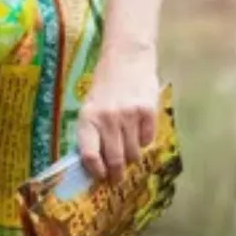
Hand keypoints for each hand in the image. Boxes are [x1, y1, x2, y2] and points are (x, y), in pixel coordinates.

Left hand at [77, 45, 160, 181]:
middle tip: (117, 178)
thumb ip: (92, 130)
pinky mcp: (148, 112)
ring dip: (131, 157)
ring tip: (129, 150)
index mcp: (87, 117)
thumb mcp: (91, 105)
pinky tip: (139, 131)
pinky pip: (148, 140)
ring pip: (133, 153)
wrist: (127, 57)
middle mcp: (107, 118)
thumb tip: (95, 162)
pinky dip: (144, 141)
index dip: (95, 170)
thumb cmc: (106, 84)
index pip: (89, 154)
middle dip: (116, 174)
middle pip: (114, 159)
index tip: (100, 176)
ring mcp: (129, 116)